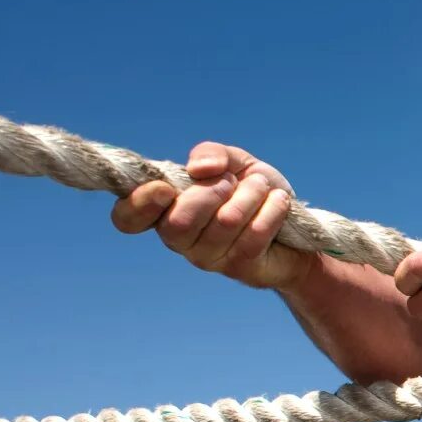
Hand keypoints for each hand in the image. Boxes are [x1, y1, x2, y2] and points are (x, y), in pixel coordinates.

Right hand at [110, 143, 309, 289]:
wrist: (294, 222)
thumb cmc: (252, 189)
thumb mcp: (232, 162)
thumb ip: (211, 154)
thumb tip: (199, 167)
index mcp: (164, 209)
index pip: (128, 219)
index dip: (139, 205)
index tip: (164, 188)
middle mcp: (179, 239)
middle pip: (179, 222)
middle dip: (212, 191)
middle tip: (232, 181)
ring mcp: (208, 257)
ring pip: (224, 223)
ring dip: (250, 195)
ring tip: (262, 187)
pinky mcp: (239, 267)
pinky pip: (254, 235)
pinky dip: (271, 210)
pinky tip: (279, 202)